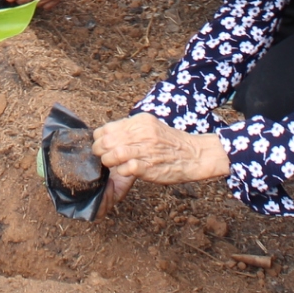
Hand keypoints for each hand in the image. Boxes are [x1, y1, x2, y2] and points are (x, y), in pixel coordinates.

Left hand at [92, 115, 228, 193]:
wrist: (195, 155)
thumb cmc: (171, 143)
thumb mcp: (151, 127)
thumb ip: (132, 129)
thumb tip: (108, 135)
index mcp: (140, 121)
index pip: (106, 128)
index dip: (99, 139)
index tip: (101, 146)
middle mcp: (141, 133)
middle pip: (105, 141)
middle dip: (99, 151)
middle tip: (102, 157)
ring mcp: (145, 149)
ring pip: (112, 155)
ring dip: (108, 162)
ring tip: (112, 165)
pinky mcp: (148, 166)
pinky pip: (125, 169)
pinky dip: (121, 171)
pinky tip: (126, 171)